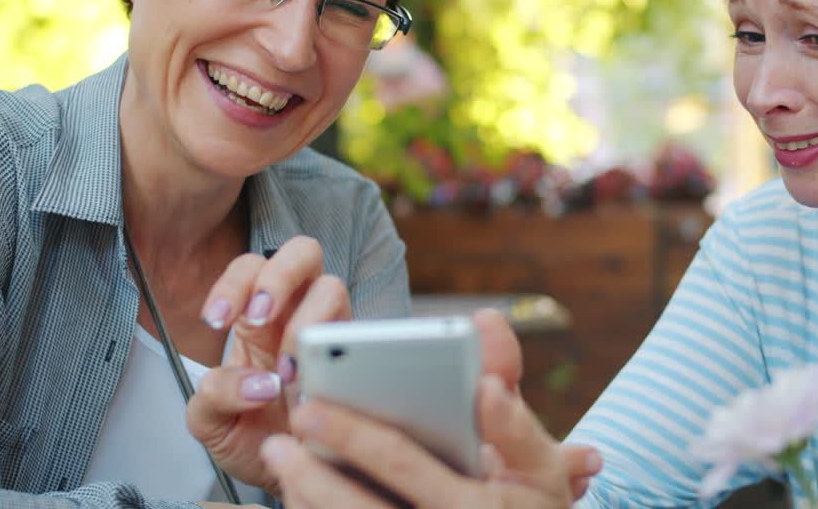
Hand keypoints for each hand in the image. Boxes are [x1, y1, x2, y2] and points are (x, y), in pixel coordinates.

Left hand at [186, 236, 351, 492]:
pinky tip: (313, 392)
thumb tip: (258, 384)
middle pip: (302, 252)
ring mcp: (331, 333)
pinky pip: (358, 335)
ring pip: (332, 287)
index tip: (217, 321)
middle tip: (260, 319)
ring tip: (288, 370)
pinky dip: (335, 354)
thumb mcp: (211, 423)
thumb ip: (215, 395)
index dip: (235, 283)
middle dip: (278, 276)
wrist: (288, 478)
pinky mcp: (357, 359)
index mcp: (257, 319)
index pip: (250, 267)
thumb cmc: (249, 439)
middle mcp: (298, 314)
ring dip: (306, 321)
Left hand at [259, 308, 602, 507]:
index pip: (403, 466)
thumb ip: (512, 401)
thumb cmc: (531, 501)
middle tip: (277, 432)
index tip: (309, 404)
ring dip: (306, 497)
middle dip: (313, 470)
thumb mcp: (540, 459)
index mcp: (477, 507)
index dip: (355, 435)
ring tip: (278, 457)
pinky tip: (279, 498)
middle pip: (361, 506)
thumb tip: (487, 326)